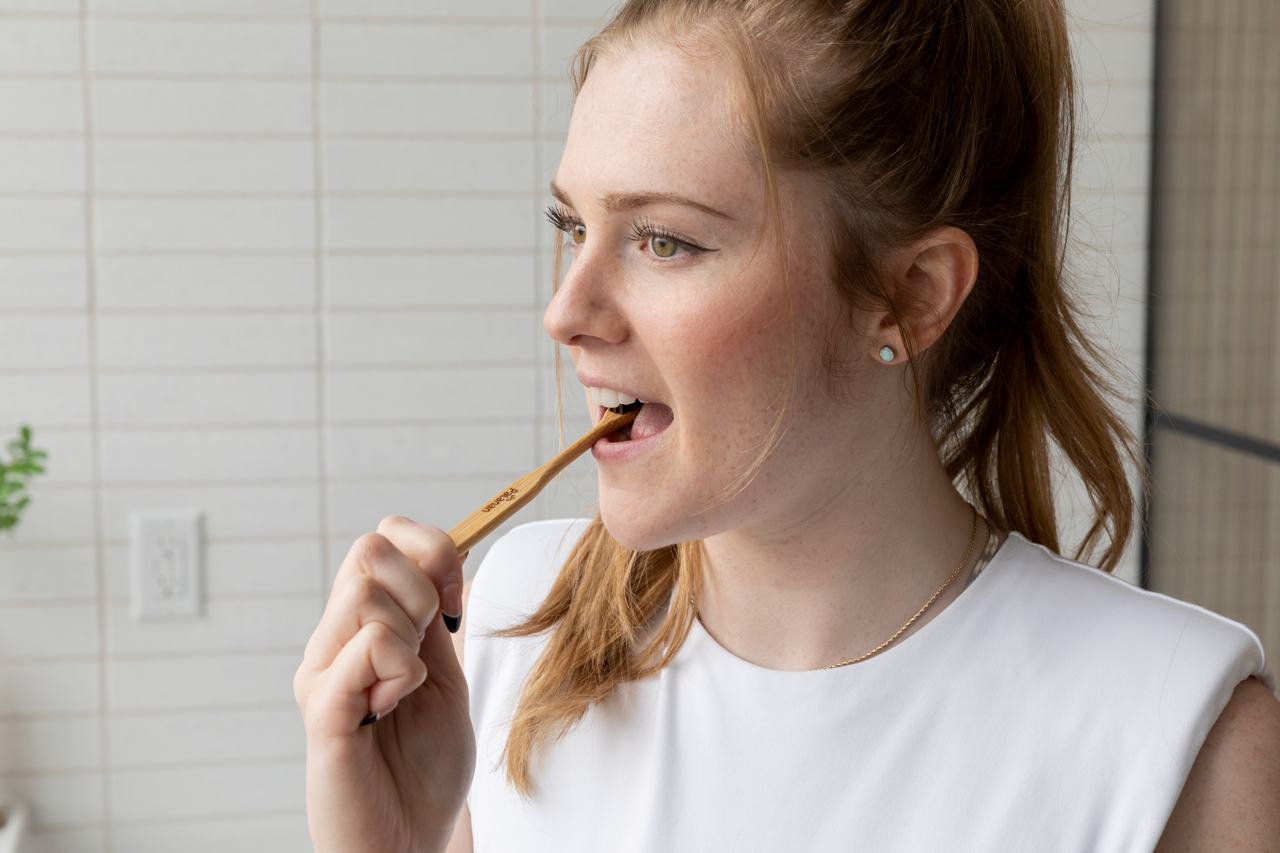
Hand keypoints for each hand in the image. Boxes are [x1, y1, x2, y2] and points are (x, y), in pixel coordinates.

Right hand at [294, 516, 475, 852]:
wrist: (406, 842)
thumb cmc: (423, 769)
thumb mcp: (444, 676)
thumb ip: (435, 619)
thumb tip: (441, 553)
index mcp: (363, 628)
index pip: (384, 538)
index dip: (430, 552)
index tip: (454, 605)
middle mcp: (332, 642)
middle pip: (370, 552)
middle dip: (419, 593)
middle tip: (421, 657)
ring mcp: (321, 673)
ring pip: (367, 594)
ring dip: (408, 640)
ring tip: (401, 693)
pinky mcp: (322, 710)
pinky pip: (365, 649)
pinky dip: (397, 673)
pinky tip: (390, 711)